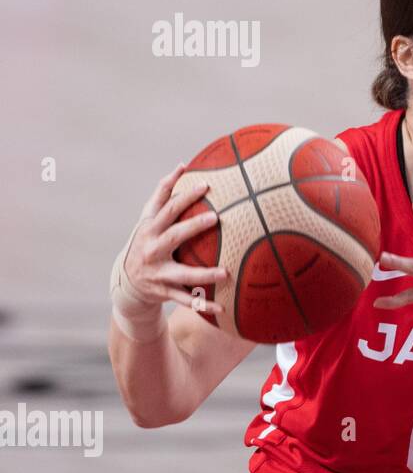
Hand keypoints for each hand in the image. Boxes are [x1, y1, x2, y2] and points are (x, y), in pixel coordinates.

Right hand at [121, 163, 228, 311]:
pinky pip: (186, 300)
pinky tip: (222, 308)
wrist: (126, 282)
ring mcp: (158, 272)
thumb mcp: (148, 219)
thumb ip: (163, 194)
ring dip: (204, 274)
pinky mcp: (164, 292)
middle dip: (193, 226)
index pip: (167, 207)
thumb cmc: (146, 241)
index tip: (205, 185)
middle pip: (173, 235)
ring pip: (183, 273)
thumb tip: (182, 165)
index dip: (184, 194)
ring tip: (225, 272)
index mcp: (150, 228)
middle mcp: (152, 249)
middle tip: (215, 217)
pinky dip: (203, 305)